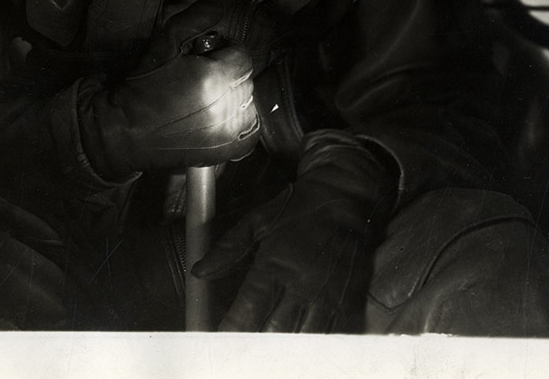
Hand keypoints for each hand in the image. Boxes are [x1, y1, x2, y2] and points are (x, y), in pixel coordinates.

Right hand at [79, 0, 260, 178]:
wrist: (123, 132)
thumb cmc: (142, 88)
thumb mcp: (165, 44)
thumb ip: (195, 19)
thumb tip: (219, 1)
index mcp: (214, 77)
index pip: (241, 54)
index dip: (224, 52)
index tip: (205, 57)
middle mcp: (226, 106)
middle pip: (246, 79)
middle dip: (228, 73)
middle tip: (202, 76)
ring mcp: (228, 132)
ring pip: (250, 103)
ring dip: (234, 98)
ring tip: (209, 99)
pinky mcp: (225, 152)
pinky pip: (251, 133)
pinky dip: (242, 125)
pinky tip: (221, 120)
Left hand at [192, 131, 396, 331]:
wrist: (346, 198)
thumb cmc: (298, 209)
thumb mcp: (258, 220)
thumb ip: (228, 248)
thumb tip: (200, 271)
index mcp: (276, 263)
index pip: (249, 310)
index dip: (231, 330)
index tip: (219, 339)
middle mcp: (302, 284)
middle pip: (274, 333)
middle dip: (254, 345)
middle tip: (240, 349)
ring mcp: (328, 296)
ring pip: (302, 341)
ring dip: (283, 349)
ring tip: (268, 350)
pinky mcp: (349, 302)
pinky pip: (330, 337)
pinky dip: (312, 345)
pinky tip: (299, 345)